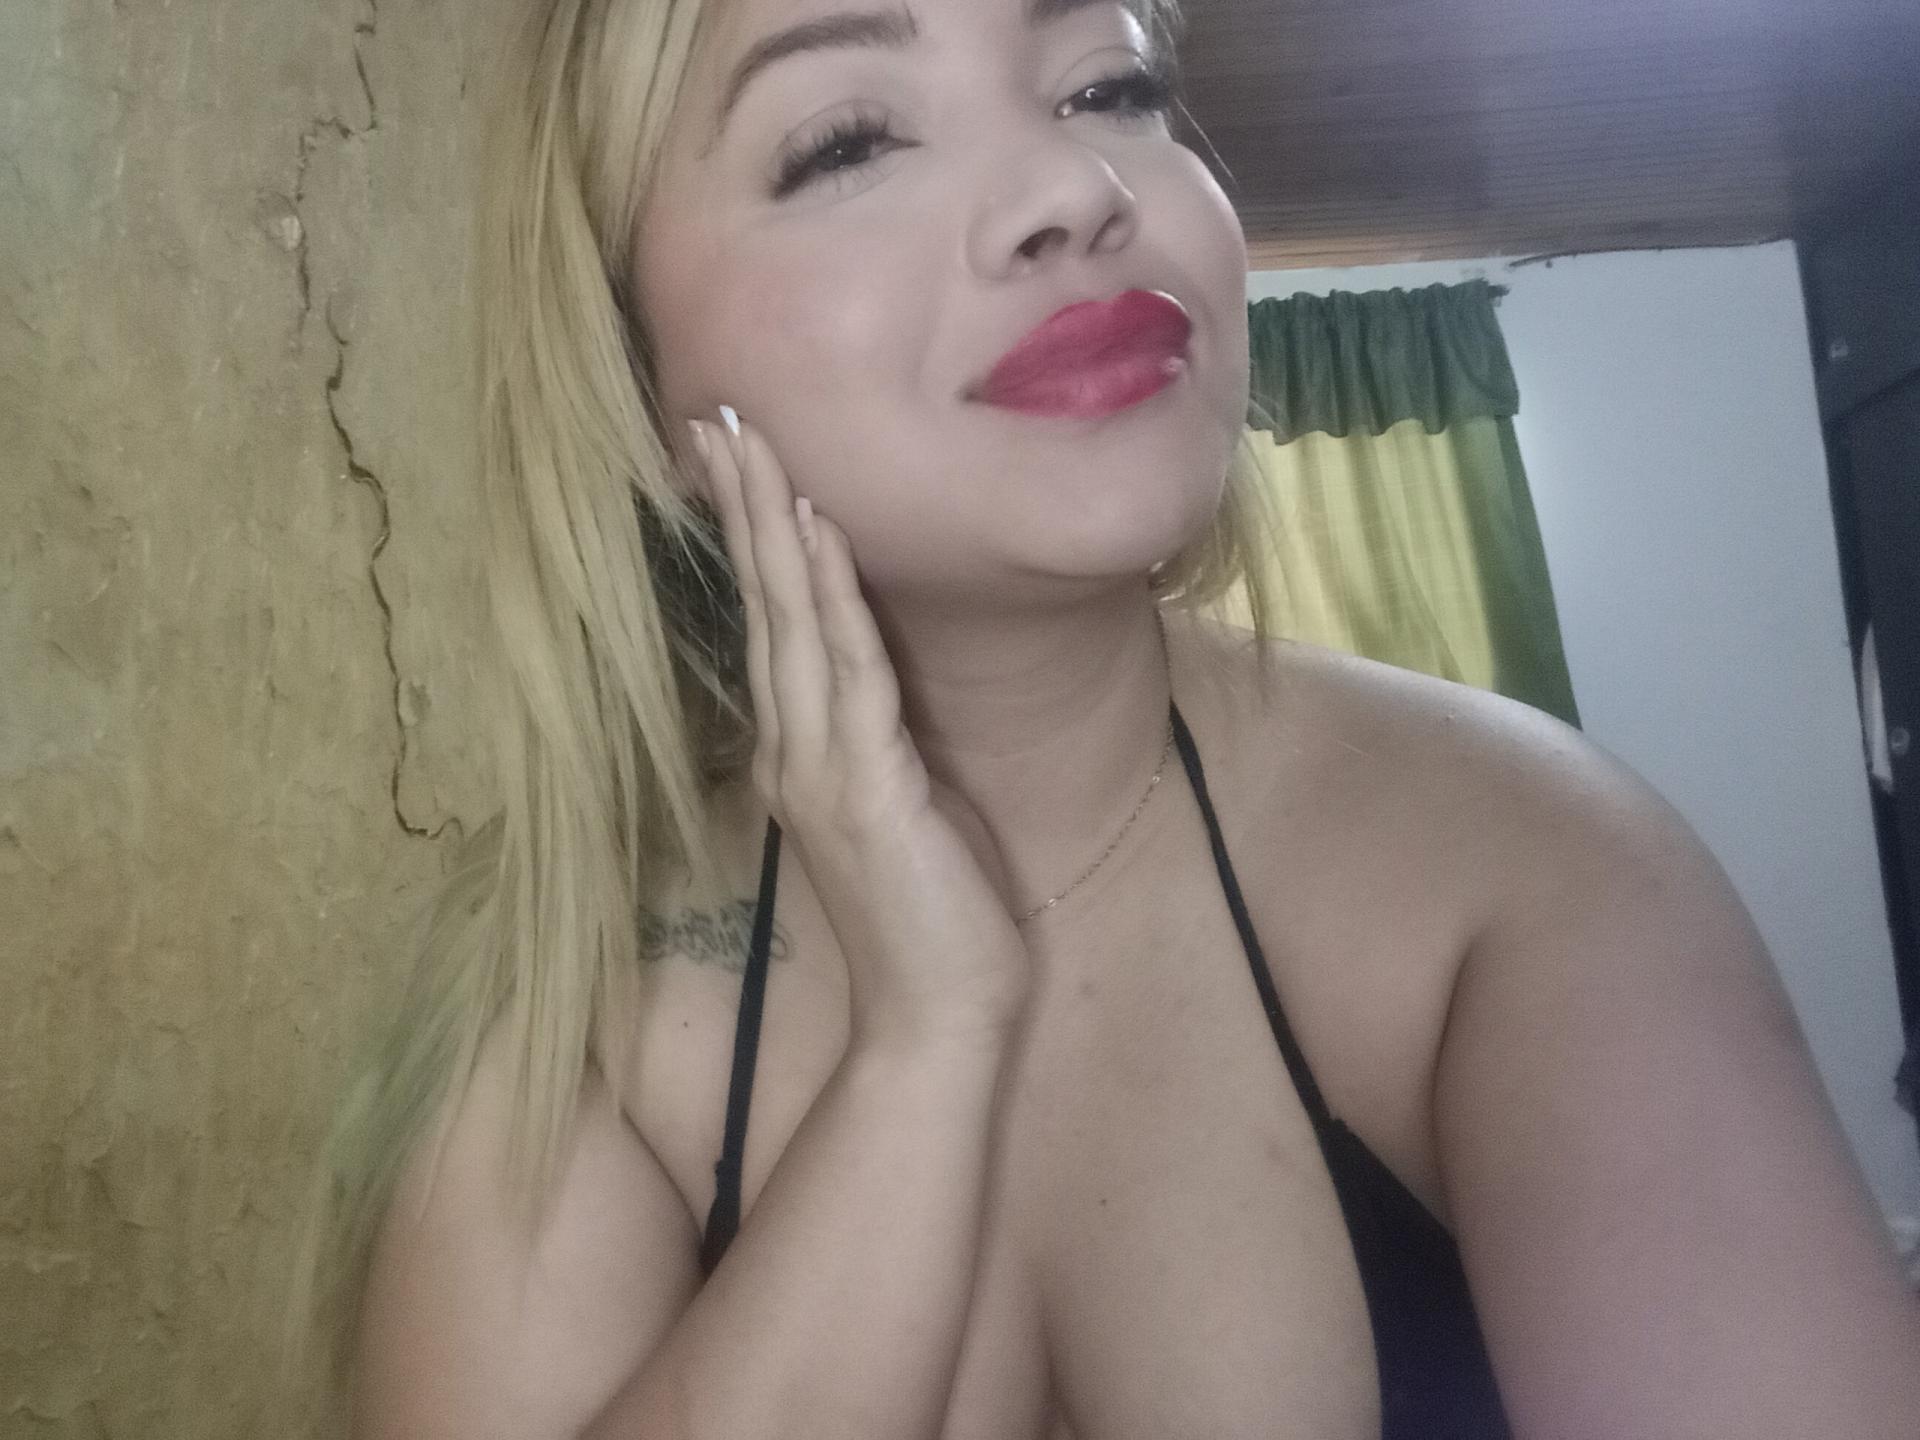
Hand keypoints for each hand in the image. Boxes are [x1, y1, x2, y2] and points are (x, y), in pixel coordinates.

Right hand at [688, 408, 1031, 1051]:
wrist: (937, 1016)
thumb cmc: (933, 916)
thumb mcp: (902, 806)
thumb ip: (877, 740)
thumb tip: (877, 678)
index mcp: (800, 755)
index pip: (771, 627)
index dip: (752, 541)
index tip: (738, 460)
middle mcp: (793, 752)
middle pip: (764, 607)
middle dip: (743, 506)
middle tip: (719, 416)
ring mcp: (822, 769)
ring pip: (792, 624)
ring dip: (771, 528)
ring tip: (752, 445)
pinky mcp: (866, 788)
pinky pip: (848, 670)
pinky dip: (831, 596)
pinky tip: (815, 531)